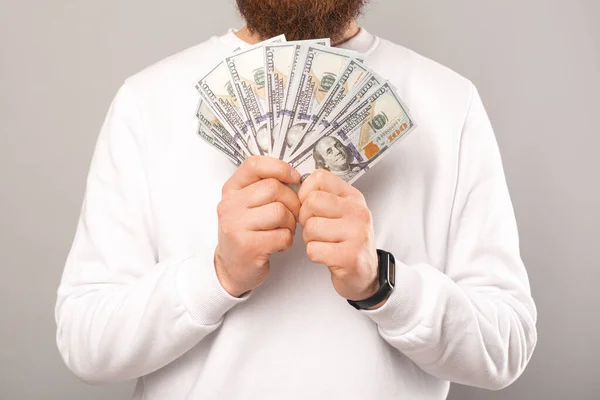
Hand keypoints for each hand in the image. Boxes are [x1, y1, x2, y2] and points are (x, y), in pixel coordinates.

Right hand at [215, 156, 300, 296]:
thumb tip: (295, 176)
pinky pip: (282, 235)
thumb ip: (263, 187)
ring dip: (291, 223)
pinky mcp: (248, 246)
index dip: (279, 167)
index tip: (294, 178)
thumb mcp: (247, 205)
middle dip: (292, 201)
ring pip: (280, 211)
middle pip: (273, 188)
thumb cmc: (245, 233)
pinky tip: (279, 244)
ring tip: (284, 230)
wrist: (231, 268)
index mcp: (231, 190)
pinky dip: (287, 241)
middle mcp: (230, 206)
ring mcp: (236, 226)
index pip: (254, 165)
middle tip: (292, 215)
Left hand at [298, 170, 383, 308]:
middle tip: (315, 229)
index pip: (320, 177)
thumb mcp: (342, 212)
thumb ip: (323, 197)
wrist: (366, 273)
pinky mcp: (349, 256)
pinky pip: (313, 249)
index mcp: (354, 197)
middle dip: (305, 218)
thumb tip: (294, 186)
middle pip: (311, 202)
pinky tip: (327, 256)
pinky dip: (314, 254)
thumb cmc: (348, 241)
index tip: (310, 206)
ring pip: (310, 227)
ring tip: (324, 243)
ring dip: (310, 239)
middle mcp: (358, 212)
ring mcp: (356, 234)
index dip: (305, 193)